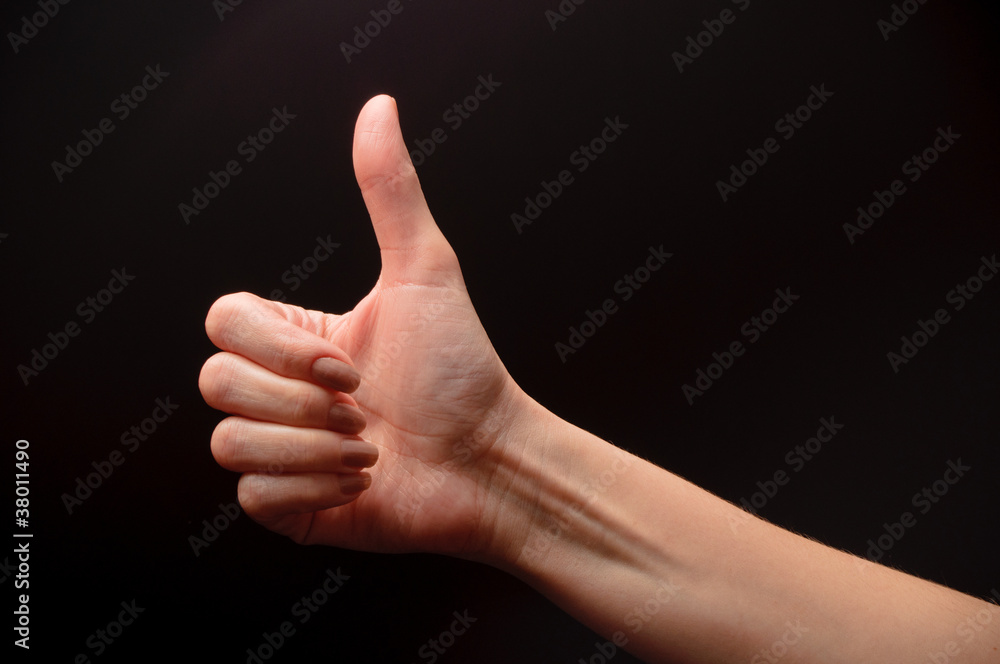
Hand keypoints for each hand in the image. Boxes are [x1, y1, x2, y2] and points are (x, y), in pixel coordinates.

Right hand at [198, 95, 533, 558]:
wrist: (489, 460)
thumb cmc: (461, 370)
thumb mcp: (424, 271)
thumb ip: (391, 192)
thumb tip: (378, 108)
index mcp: (295, 337)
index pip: (222, 321)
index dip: (277, 347)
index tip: (347, 362)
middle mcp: (280, 391)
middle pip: (216, 382)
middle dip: (299, 401)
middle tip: (363, 408)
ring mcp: (281, 448)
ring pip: (228, 443)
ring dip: (311, 448)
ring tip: (368, 447)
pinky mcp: (289, 505)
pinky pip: (252, 497)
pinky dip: (312, 489)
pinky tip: (360, 481)